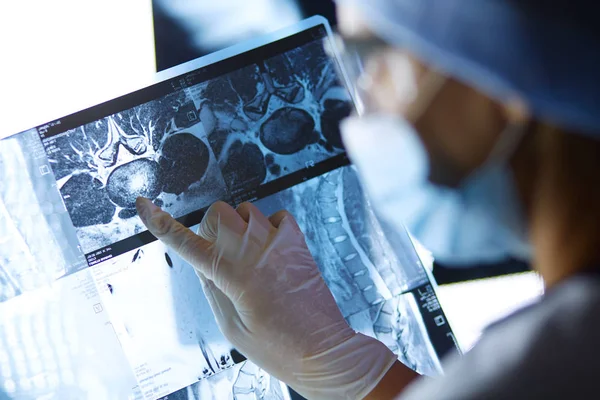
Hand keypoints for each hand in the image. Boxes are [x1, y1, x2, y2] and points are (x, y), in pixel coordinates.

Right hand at [136, 198, 397, 398]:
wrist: (324, 349)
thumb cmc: (277, 347)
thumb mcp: (231, 327)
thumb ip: (212, 288)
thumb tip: (201, 261)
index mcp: (232, 275)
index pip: (187, 243)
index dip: (161, 223)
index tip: (143, 205)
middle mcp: (255, 250)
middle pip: (218, 213)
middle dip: (211, 229)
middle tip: (219, 258)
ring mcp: (279, 242)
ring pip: (244, 210)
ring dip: (238, 228)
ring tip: (248, 259)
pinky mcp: (298, 242)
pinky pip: (274, 216)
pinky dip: (265, 227)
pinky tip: (268, 250)